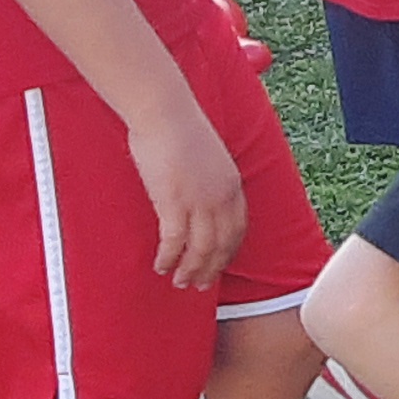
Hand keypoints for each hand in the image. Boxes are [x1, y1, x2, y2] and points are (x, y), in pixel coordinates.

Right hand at [129, 92, 248, 289]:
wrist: (165, 113)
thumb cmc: (179, 130)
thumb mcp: (207, 159)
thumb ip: (208, 181)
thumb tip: (196, 198)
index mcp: (232, 185)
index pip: (237, 228)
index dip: (228, 250)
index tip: (219, 263)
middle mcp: (222, 196)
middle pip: (222, 244)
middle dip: (211, 268)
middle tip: (200, 285)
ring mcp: (199, 200)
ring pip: (201, 248)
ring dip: (190, 270)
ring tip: (180, 283)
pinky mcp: (174, 201)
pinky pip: (174, 241)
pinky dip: (169, 258)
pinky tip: (161, 266)